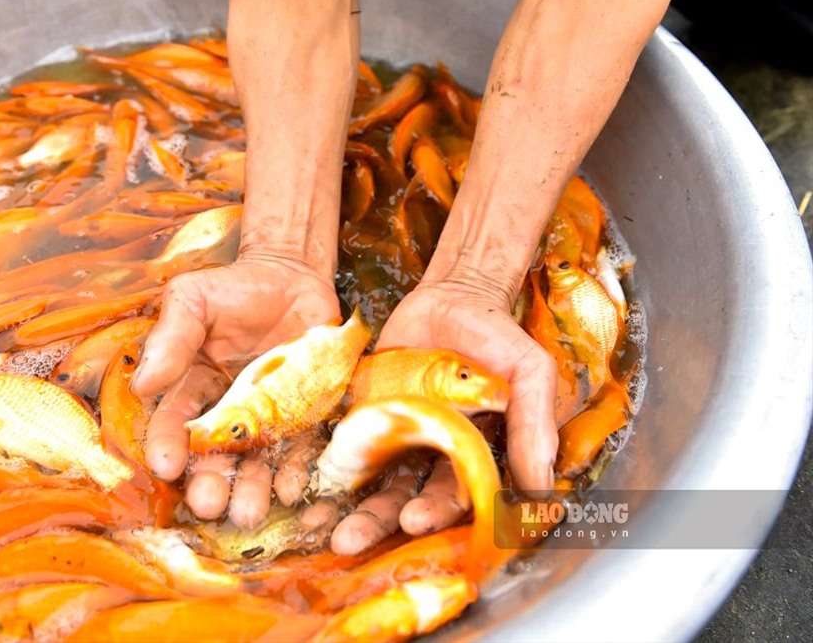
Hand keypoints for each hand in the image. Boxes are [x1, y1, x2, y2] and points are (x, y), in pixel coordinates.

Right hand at [131, 255, 340, 527]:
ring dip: (252, 489)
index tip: (165, 466)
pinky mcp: (306, 416)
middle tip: (210, 505)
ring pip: (257, 462)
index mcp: (191, 388)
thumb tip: (143, 383)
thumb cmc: (234, 288)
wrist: (293, 276)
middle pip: (215, 457)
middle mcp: (226, 413)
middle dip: (210, 484)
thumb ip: (172, 338)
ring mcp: (268, 419)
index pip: (174, 423)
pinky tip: (292, 488)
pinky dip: (296, 471)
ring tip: (250, 511)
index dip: (167, 445)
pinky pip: (301, 449)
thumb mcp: (193, 300)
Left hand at [327, 277, 557, 554]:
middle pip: (401, 496)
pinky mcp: (363, 412)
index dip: (433, 511)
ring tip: (316, 524)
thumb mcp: (528, 374)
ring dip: (342, 503)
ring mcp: (393, 433)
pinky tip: (296, 479)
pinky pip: (339, 441)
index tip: (413, 519)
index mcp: (469, 456)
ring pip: (366, 478)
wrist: (455, 298)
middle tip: (349, 540)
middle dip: (376, 521)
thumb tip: (542, 486)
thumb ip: (532, 426)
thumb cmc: (498, 337)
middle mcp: (427, 454)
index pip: (450, 495)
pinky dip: (319, 460)